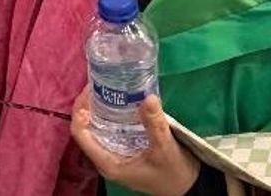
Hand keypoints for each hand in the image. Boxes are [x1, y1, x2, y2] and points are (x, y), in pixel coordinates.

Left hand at [69, 88, 199, 195]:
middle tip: (99, 84)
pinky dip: (112, 116)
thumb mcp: (165, 148)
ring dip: (99, 109)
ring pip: (98, 129)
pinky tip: (121, 102)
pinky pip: (111, 131)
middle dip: (89, 106)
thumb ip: (155, 124)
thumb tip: (148, 97)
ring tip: (107, 88)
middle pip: (86, 129)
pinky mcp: (125, 151)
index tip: (90, 90)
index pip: (80, 134)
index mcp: (108, 163)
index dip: (80, 110)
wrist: (190, 189)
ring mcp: (115, 155)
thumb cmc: (174, 174)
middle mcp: (106, 159)